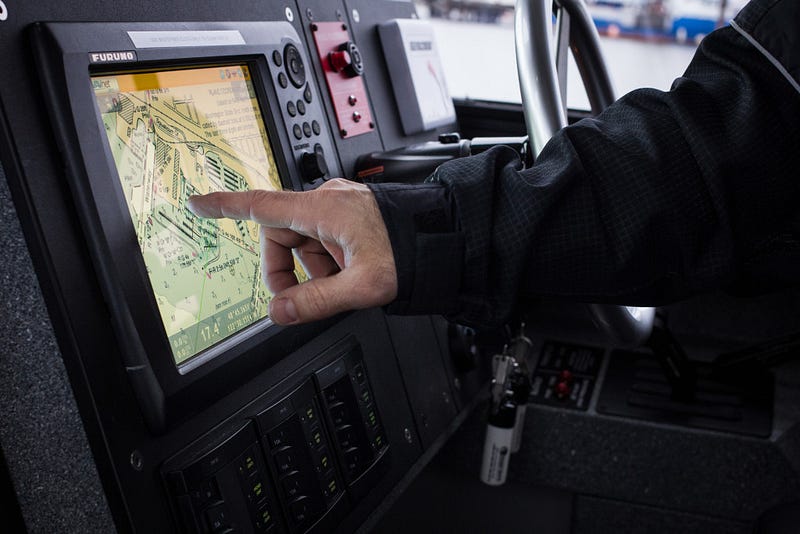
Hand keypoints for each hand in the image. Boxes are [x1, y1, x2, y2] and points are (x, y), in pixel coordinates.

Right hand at [187, 179, 396, 324]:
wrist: (443, 237)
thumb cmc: (410, 250)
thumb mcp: (362, 287)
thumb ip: (316, 302)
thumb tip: (279, 312)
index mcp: (323, 208)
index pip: (260, 205)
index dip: (225, 206)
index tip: (199, 203)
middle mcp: (328, 200)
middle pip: (280, 234)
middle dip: (286, 269)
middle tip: (302, 298)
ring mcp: (340, 206)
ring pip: (304, 240)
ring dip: (312, 267)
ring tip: (343, 283)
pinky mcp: (350, 214)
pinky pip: (323, 237)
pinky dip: (327, 260)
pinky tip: (349, 272)